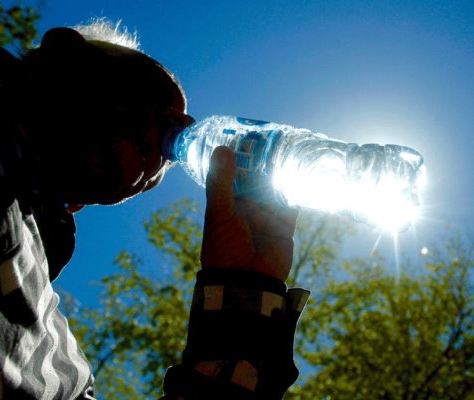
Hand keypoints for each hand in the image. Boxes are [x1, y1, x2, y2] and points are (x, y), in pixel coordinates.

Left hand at [201, 147, 297, 280]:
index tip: (250, 132)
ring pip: (277, 186)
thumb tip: (222, 148)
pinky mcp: (284, 224)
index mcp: (228, 199)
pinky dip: (299, 189)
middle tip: (277, 134)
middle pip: (259, 176)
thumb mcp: (220, 213)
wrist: (247, 282)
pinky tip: (306, 172)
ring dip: (284, 171)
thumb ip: (221, 182)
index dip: (242, 153)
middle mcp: (247, 203)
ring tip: (294, 146)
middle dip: (267, 159)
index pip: (235, 170)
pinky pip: (293, 202)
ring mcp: (267, 213)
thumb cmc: (226, 247)